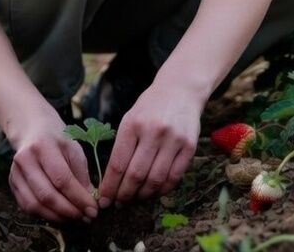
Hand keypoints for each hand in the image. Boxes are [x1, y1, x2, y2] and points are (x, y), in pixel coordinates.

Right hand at [7, 111, 99, 222]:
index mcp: (43, 146)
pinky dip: (45, 215)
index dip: (78, 198)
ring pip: (35, 205)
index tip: (93, 209)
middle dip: (69, 211)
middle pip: (47, 195)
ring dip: (58, 217)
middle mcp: (25, 160)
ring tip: (75, 218)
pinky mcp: (12, 183)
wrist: (33, 130)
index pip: (62, 179)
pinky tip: (60, 215)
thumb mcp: (74, 150)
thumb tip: (90, 202)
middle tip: (86, 218)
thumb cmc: (57, 140)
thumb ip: (82, 175)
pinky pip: (27, 207)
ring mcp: (15, 172)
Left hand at [96, 80, 201, 205]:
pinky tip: (153, 192)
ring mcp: (174, 139)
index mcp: (133, 124)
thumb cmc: (150, 107)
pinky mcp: (189, 146)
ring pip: (155, 179)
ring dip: (143, 195)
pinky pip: (174, 177)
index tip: (104, 199)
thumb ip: (122, 147)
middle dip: (124, 195)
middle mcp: (153, 131)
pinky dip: (162, 190)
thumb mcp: (130, 119)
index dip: (110, 186)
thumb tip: (112, 180)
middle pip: (136, 175)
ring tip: (135, 200)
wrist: (181, 90)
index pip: (118, 163)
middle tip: (119, 204)